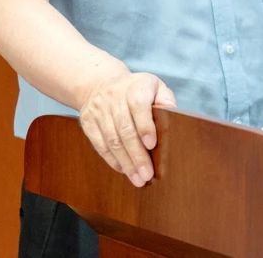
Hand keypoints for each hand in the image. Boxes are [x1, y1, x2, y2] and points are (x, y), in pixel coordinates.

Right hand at [77, 72, 176, 186]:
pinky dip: (112, 160)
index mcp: (135, 87)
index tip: (152, 145)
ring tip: (138, 179)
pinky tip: (124, 170)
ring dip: (126, 162)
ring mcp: (99, 110)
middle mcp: (114, 97)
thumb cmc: (137, 90)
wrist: (100, 83)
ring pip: (112, 140)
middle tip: (147, 174)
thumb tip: (174, 120)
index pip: (138, 106)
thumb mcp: (155, 87)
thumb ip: (166, 102)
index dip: (145, 126)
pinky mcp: (88, 122)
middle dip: (137, 155)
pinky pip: (100, 145)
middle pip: (125, 129)